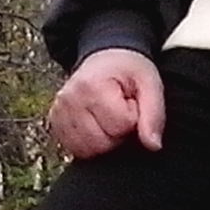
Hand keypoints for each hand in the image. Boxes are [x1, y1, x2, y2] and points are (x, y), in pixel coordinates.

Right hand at [48, 49, 164, 158]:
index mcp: (92, 86)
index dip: (133, 118)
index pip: (121, 125)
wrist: (106, 59)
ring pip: (89, 150)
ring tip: (109, 117)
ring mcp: (58, 112)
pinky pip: (76, 149)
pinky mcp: (55, 123)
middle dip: (119, 133)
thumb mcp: (150, 85)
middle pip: (103, 142)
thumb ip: (154, 115)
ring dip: (105, 140)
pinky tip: (97, 125)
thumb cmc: (129, 71)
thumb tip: (153, 146)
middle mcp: (69, 99)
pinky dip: (91, 144)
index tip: (130, 102)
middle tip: (120, 111)